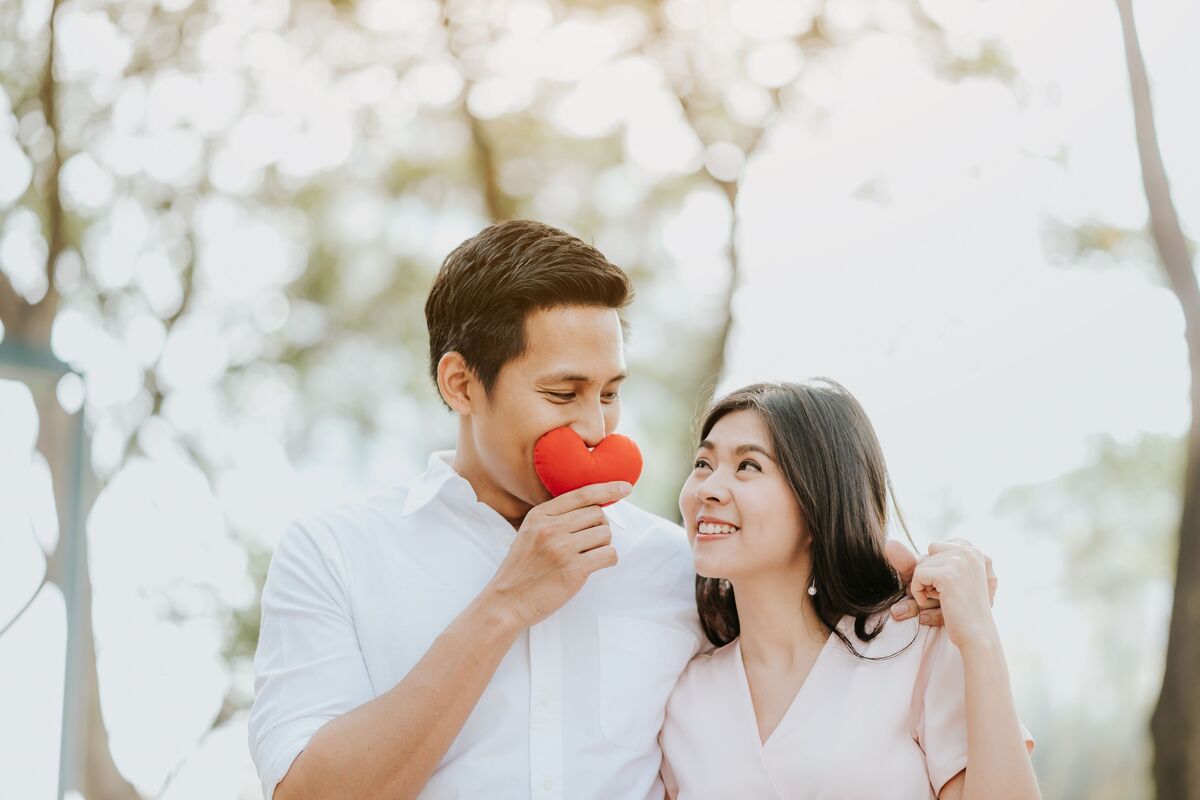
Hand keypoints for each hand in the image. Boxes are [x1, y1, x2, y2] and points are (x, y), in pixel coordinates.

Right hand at [484, 481, 630, 628]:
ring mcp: (563, 549)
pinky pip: (608, 555)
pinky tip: (595, 565)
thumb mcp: (529, 533)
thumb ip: (554, 518)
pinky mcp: (574, 570)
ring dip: (603, 545)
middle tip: (589, 542)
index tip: (625, 488)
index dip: (607, 489)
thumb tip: (593, 508)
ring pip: (605, 534)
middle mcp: (551, 528)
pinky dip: (608, 559)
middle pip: (597, 514)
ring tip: (588, 555)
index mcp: (539, 515)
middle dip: (600, 527)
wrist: (507, 602)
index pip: (582, 495)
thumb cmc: (522, 569)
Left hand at [887, 537, 997, 624]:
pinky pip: (917, 576)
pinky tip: (938, 604)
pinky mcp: (948, 575)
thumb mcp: (938, 582)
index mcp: (973, 552)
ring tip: (945, 600)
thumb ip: (911, 562)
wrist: (977, 637)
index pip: (934, 547)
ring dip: (925, 587)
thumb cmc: (958, 612)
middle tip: (947, 595)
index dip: (934, 570)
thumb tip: (889, 543)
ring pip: (920, 566)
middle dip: (929, 577)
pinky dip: (919, 593)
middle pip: (926, 555)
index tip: (950, 587)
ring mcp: (960, 561)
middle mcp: (969, 552)